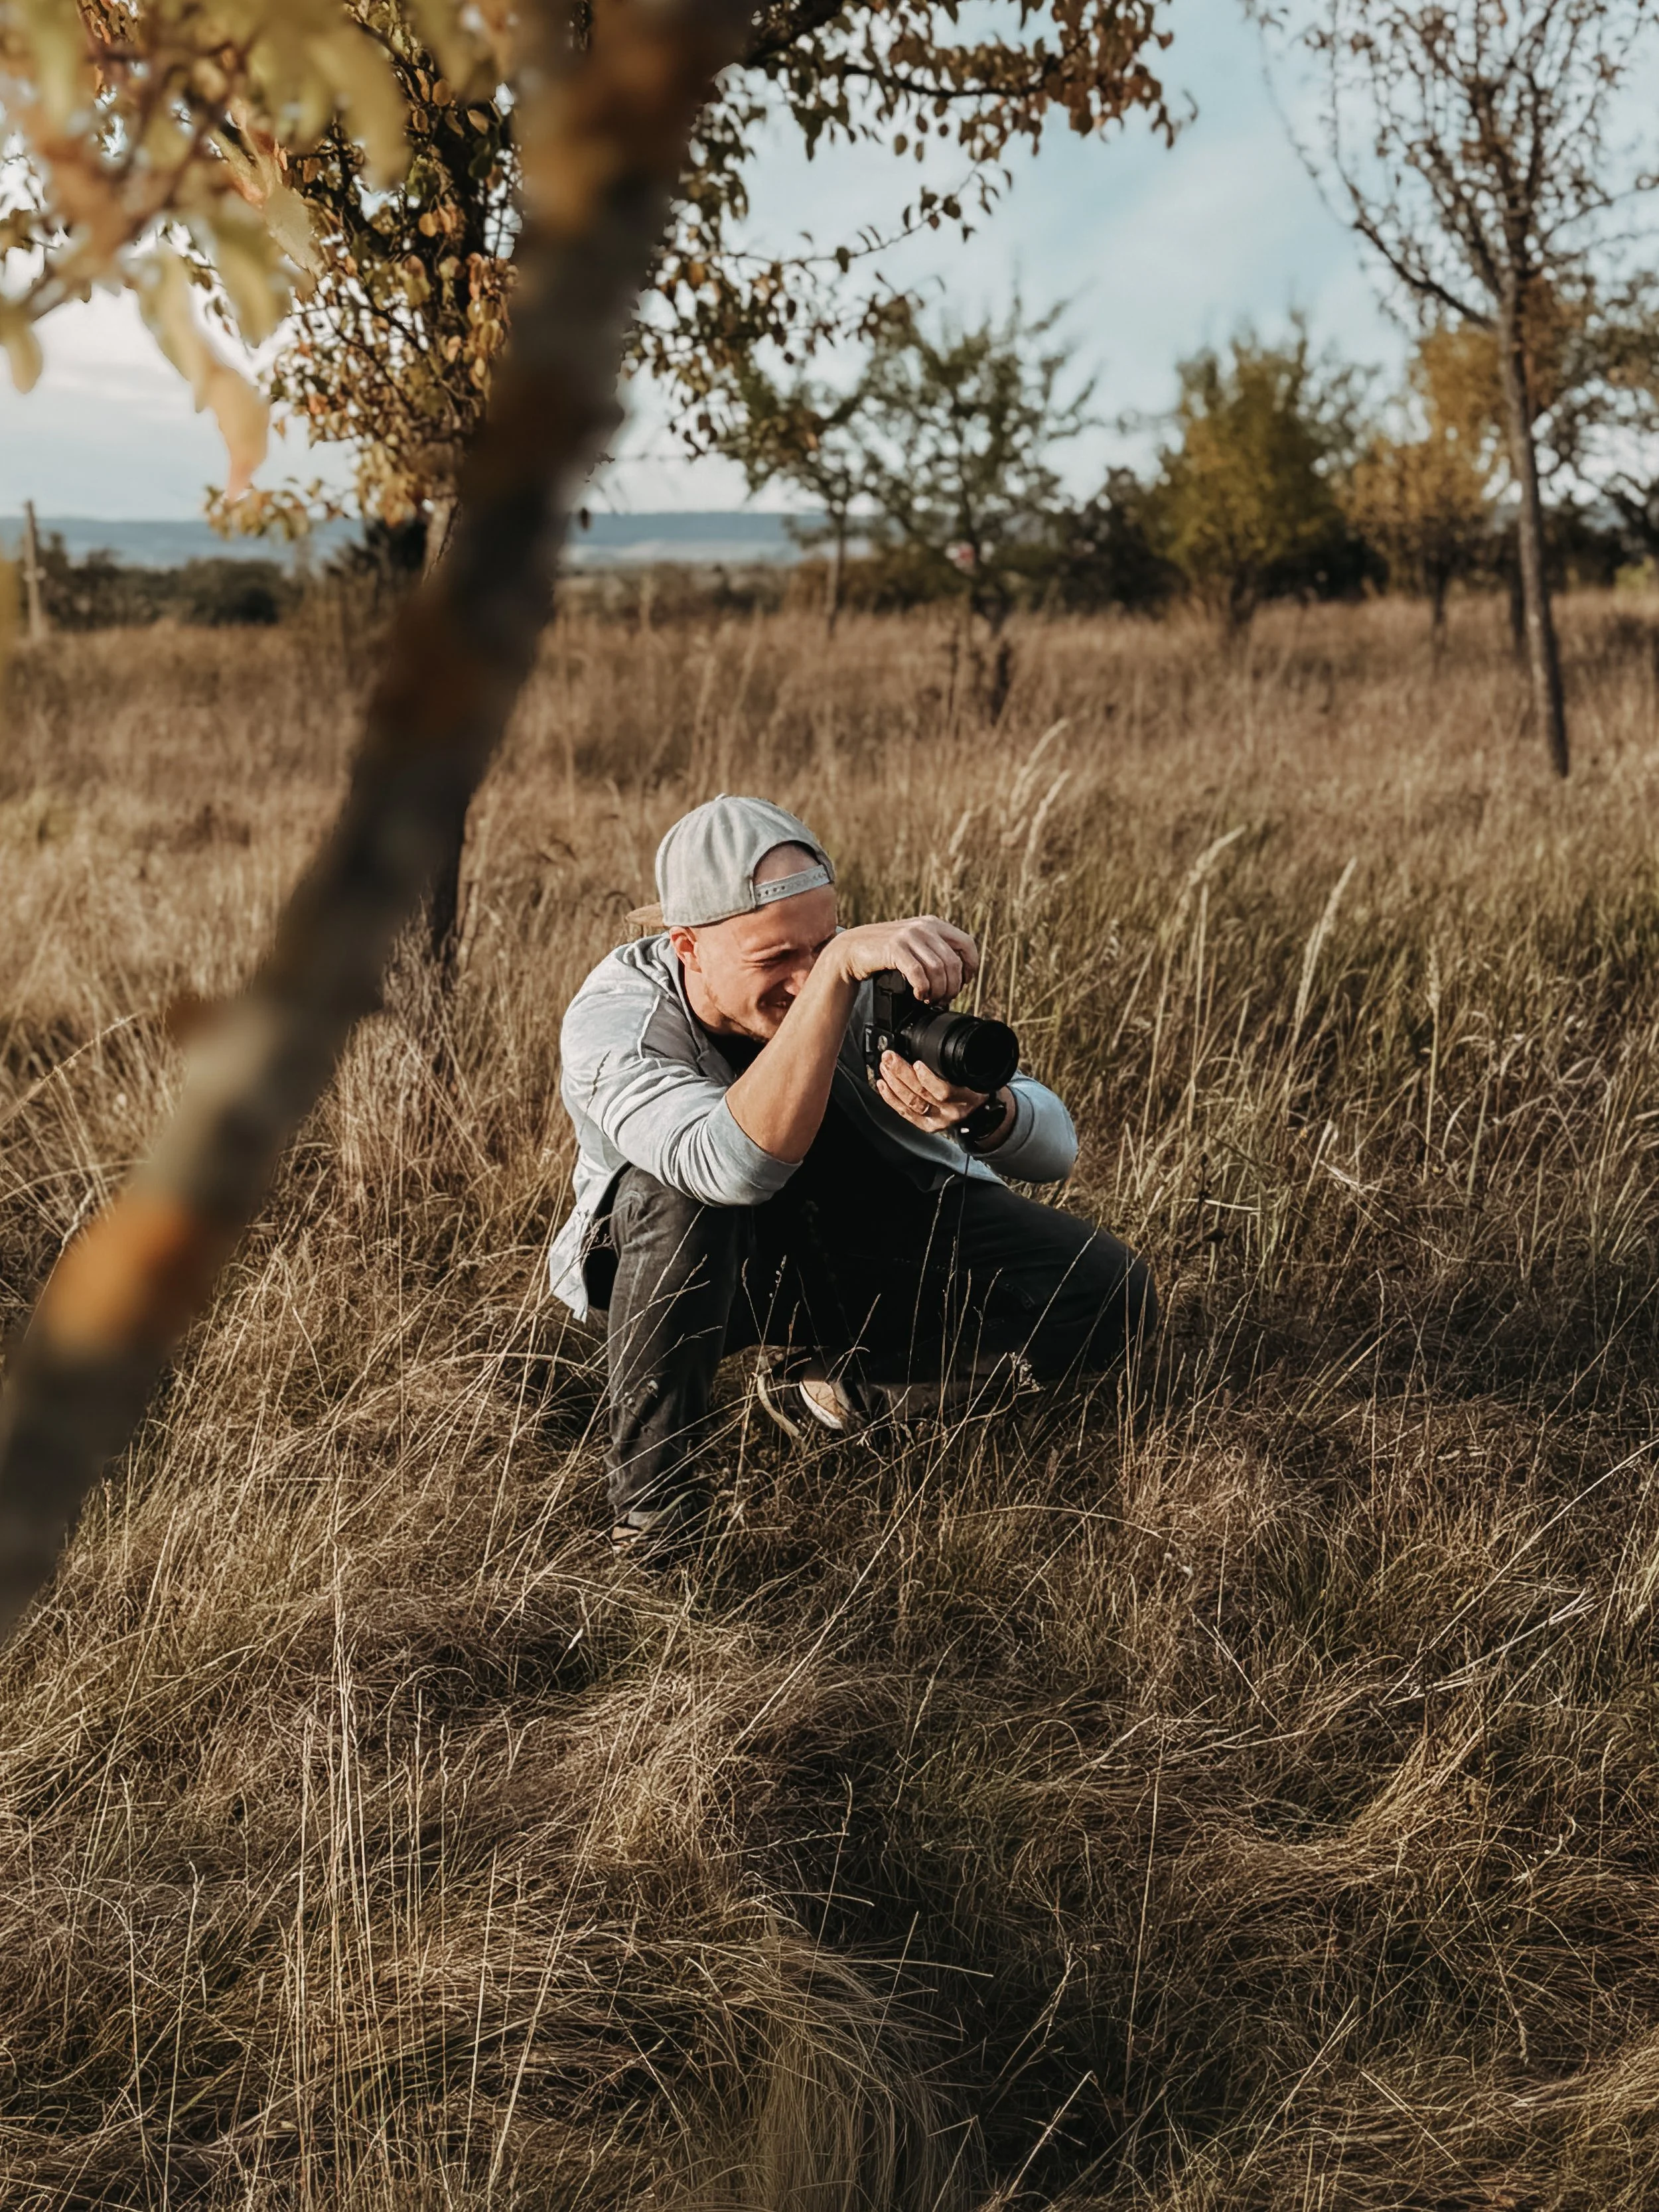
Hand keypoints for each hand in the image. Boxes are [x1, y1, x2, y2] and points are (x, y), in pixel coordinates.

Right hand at [832, 915, 978, 1004]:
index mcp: (934, 924)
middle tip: (944, 999)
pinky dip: (922, 989)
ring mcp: (909, 936)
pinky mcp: (894, 948)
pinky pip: (918, 973)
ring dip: (937, 991)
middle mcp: (924, 927)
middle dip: (952, 987)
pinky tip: (919, 995)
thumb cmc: (887, 952)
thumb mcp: (916, 944)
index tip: (963, 983)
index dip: (970, 967)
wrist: (853, 948)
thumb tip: (961, 975)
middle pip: (953, 962)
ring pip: (938, 970)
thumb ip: (936, 951)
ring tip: (931, 999)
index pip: (967, 944)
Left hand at [876, 1049, 986, 1133]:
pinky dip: (891, 1098)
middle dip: (901, 1073)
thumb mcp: (978, 1073)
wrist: (980, 1111)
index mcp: (967, 1097)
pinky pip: (905, 1113)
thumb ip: (963, 1061)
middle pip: (922, 1094)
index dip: (928, 1078)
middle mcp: (952, 1111)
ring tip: (885, 1066)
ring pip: (911, 1102)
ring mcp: (938, 1119)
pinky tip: (883, 1085)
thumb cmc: (977, 1088)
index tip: (917, 1063)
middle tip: (890, 1057)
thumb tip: (944, 1038)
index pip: (945, 1091)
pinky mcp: (927, 1125)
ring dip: (894, 1083)